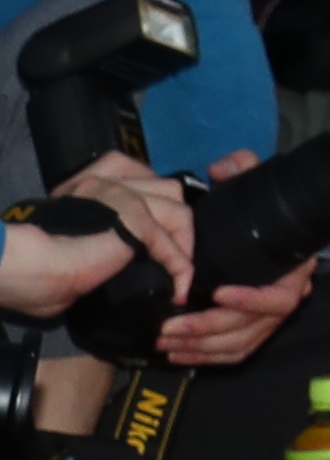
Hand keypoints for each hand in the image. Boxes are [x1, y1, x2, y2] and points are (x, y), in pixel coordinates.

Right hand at [1, 157, 191, 317]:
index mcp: (85, 186)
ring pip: (176, 209)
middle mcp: (104, 182)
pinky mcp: (133, 219)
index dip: (151, 197)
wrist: (16, 267)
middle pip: (164, 188)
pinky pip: (169, 241)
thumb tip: (98, 269)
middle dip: (174, 219)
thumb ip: (88, 243)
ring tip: (179, 271)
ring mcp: (121, 195)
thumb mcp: (61, 248)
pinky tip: (179, 287)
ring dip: (182, 242)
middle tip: (171, 250)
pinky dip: (180, 266)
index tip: (157, 228)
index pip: (132, 172)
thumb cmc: (27, 267)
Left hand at [154, 155, 301, 364]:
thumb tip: (222, 170)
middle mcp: (286, 296)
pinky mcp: (252, 332)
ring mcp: (268, 319)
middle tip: (170, 326)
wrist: (262, 234)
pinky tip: (176, 354)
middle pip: (254, 325)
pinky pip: (233, 354)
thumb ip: (241, 168)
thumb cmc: (255, 212)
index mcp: (293, 266)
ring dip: (200, 346)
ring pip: (239, 344)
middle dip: (209, 328)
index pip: (282, 294)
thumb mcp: (252, 184)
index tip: (218, 291)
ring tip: (164, 340)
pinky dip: (205, 358)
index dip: (252, 299)